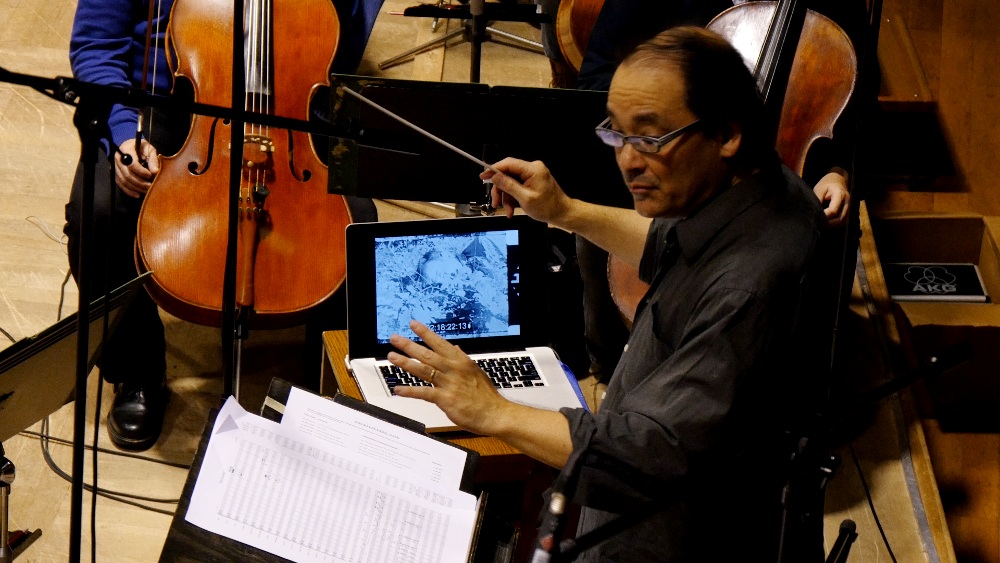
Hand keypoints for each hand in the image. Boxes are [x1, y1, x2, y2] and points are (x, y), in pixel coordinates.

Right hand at [114, 139, 159, 197]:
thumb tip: (155, 172)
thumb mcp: (149, 149)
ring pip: (124, 181)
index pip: (132, 164)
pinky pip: (120, 185)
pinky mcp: (116, 174)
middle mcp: (118, 159)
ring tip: (147, 190)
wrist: (130, 146)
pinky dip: (129, 191)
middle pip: (127, 174)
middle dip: (140, 182)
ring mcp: (115, 167)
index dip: (142, 172)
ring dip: (136, 188)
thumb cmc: (142, 147)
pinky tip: (138, 194)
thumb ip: (153, 160)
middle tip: (151, 186)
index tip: (150, 175)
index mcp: (126, 150)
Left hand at [388, 320, 510, 435]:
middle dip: (409, 345)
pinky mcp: (445, 399)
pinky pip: (424, 393)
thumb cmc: (486, 395)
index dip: (425, 333)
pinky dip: (410, 391)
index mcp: (461, 361)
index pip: (440, 343)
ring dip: (405, 363)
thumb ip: (463, 359)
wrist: (494, 413)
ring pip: (423, 370)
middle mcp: (453, 369)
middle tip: (394, 338)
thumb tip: (456, 348)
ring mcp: (448, 383)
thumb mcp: (476, 372)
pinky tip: (398, 389)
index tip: (413, 324)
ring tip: (392, 357)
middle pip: (427, 354)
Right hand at [481, 158, 571, 222]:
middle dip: (501, 190)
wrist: (562, 213)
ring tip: (508, 211)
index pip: (508, 163)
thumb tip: (494, 176)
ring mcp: (532, 175)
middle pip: (507, 174)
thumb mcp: (525, 198)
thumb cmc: (548, 207)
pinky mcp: (531, 181)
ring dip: (506, 197)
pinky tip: (512, 209)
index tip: (483, 177)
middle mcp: (532, 168)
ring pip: (510, 183)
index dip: (494, 169)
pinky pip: (516, 187)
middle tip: (496, 203)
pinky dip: (512, 198)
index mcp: (533, 169)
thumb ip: (509, 185)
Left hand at [812, 168, 849, 227]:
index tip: (815, 218)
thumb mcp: (819, 189)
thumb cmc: (826, 184)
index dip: (824, 217)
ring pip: (842, 221)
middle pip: (840, 219)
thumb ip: (818, 201)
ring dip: (832, 225)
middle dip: (829, 224)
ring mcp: (849, 206)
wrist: (837, 179)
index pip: (833, 210)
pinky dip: (835, 223)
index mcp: (840, 195)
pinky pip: (842, 220)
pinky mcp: (847, 210)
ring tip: (821, 225)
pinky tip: (826, 223)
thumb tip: (814, 213)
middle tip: (818, 224)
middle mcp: (847, 202)